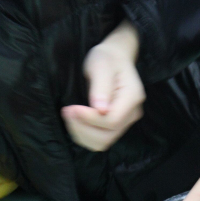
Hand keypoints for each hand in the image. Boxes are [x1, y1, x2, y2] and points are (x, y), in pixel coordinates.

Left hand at [61, 20, 144, 151]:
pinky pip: (100, 140)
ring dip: (82, 134)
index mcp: (132, 97)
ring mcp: (126, 121)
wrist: (113, 59)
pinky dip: (84, 135)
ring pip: (103, 142)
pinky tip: (75, 121)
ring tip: (69, 116)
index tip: (71, 108)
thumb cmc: (106, 58)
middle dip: (83, 128)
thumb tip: (101, 109)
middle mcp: (133, 113)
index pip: (112, 121)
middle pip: (108, 136)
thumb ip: (101, 87)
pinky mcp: (116, 125)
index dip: (90, 118)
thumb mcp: (101, 65)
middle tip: (67, 111)